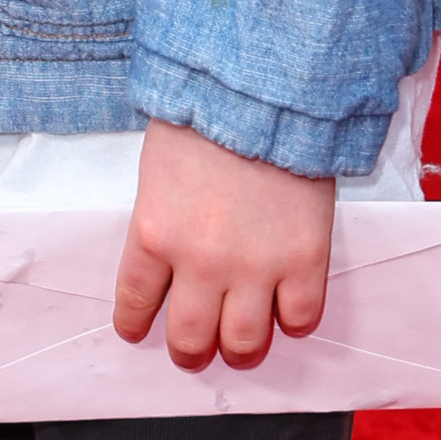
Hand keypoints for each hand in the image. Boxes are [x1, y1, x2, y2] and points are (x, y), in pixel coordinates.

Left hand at [114, 121, 334, 368]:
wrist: (266, 89)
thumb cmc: (206, 113)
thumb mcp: (159, 168)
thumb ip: (162, 220)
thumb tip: (168, 255)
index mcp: (155, 234)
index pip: (136, 301)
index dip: (135, 323)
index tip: (136, 330)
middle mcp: (201, 262)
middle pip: (190, 339)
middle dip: (189, 350)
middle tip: (192, 349)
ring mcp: (256, 266)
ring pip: (244, 343)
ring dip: (239, 348)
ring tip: (239, 343)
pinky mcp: (304, 260)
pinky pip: (300, 319)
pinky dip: (291, 320)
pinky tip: (285, 308)